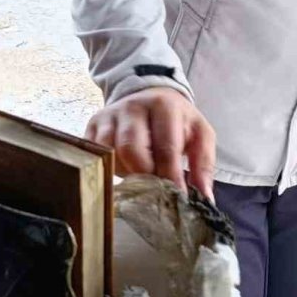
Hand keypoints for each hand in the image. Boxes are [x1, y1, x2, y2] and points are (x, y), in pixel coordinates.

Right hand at [86, 87, 215, 198]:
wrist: (149, 97)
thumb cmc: (177, 122)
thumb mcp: (199, 135)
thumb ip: (203, 165)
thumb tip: (204, 200)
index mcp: (163, 106)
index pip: (165, 147)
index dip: (170, 177)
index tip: (177, 200)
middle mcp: (132, 107)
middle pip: (131, 150)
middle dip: (145, 177)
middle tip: (157, 191)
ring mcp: (109, 116)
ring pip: (110, 154)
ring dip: (126, 173)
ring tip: (141, 178)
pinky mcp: (92, 126)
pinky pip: (96, 155)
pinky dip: (109, 169)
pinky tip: (125, 170)